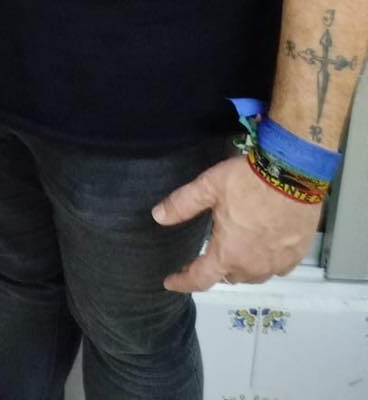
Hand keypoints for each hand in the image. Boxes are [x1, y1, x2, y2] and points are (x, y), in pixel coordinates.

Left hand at [153, 154, 319, 290]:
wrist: (294, 173)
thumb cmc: (251, 179)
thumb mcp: (209, 186)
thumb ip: (182, 204)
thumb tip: (158, 216)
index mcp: (229, 253)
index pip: (200, 278)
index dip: (182, 282)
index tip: (171, 282)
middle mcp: (253, 266)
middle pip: (228, 276)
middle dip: (215, 268)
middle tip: (207, 254)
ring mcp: (278, 263)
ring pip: (253, 274)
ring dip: (240, 266)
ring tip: (233, 250)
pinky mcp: (296, 255)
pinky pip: (276, 267)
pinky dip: (265, 260)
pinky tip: (262, 246)